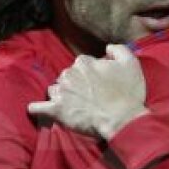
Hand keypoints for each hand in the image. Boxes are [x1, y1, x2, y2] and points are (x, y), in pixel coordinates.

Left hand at [28, 44, 148, 139]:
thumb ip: (118, 49)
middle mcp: (68, 74)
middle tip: (89, 97)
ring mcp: (61, 92)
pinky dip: (38, 108)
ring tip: (74, 106)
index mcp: (83, 62)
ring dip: (62, 95)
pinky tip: (38, 109)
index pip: (82, 64)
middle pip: (67, 76)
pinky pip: (38, 108)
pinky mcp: (56, 110)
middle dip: (76, 84)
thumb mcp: (130, 63)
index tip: (99, 84)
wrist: (121, 120)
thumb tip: (107, 48)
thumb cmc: (128, 94)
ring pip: (55, 89)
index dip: (91, 74)